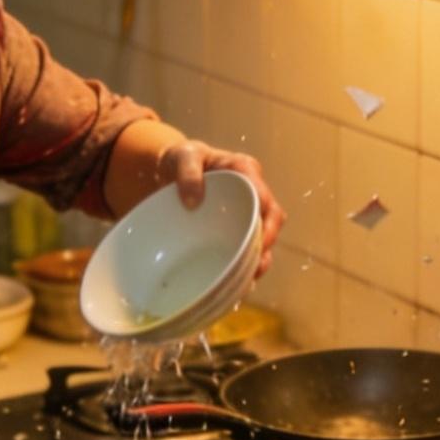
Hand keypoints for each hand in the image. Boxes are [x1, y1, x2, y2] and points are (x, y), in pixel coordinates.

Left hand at [160, 141, 285, 278]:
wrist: (168, 167)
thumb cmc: (180, 158)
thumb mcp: (182, 157)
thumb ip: (188, 173)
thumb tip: (193, 203)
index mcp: (245, 171)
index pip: (265, 198)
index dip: (268, 223)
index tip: (260, 244)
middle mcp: (251, 191)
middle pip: (271, 221)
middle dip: (267, 246)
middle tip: (256, 268)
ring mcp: (244, 209)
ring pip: (262, 236)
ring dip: (259, 259)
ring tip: (249, 281)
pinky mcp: (233, 224)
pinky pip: (245, 244)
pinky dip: (243, 263)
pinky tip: (236, 282)